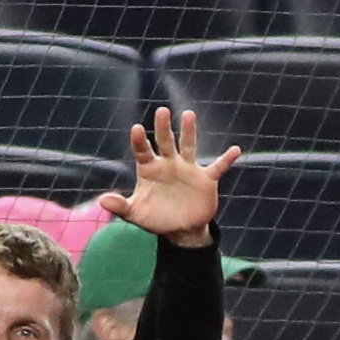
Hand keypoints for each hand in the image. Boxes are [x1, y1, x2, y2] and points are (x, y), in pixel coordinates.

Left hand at [99, 107, 240, 246]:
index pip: (143, 150)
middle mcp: (169, 163)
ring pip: (189, 146)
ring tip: (189, 115)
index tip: (138, 129)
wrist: (181, 229)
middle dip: (163, 127)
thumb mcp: (136, 214)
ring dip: (189, 131)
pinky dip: (226, 160)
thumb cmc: (156, 218)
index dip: (140, 140)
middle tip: (162, 111)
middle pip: (165, 141)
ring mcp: (188, 169)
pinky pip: (217, 167)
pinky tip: (235, 150)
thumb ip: (120, 206)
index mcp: (150, 169)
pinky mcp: (205, 179)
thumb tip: (103, 201)